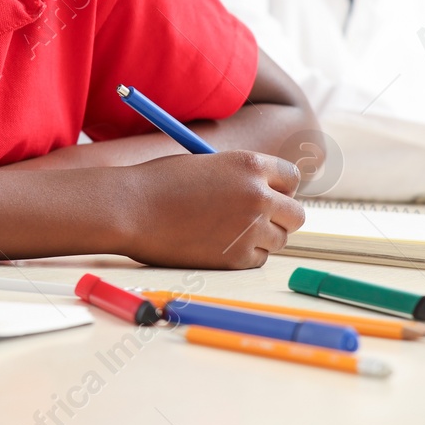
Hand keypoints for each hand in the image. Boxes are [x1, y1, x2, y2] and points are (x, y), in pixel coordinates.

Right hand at [119, 150, 303, 268]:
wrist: (129, 209)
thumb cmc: (158, 183)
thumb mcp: (206, 165)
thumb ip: (240, 177)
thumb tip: (268, 193)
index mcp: (250, 165)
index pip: (291, 178)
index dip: (279, 188)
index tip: (267, 194)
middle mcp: (258, 196)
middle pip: (296, 214)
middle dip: (280, 217)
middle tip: (255, 219)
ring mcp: (250, 229)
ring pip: (279, 239)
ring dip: (261, 237)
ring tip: (225, 231)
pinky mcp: (238, 258)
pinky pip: (258, 259)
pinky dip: (243, 255)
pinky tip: (214, 244)